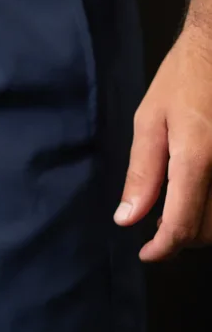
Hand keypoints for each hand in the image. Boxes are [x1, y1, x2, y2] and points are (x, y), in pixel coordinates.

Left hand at [116, 0, 211, 260]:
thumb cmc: (185, 78)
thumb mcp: (151, 120)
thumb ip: (142, 173)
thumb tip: (128, 218)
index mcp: (197, 157)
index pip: (183, 225)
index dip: (164, 248)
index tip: (148, 253)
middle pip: (207, 230)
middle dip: (180, 235)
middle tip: (156, 220)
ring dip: (200, 223)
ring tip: (175, 205)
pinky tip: (197, 191)